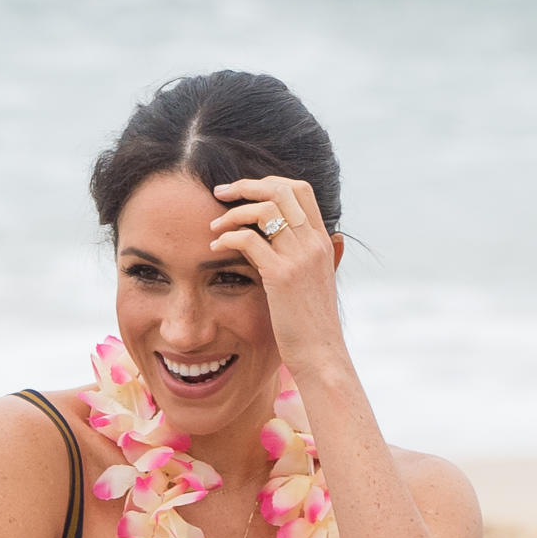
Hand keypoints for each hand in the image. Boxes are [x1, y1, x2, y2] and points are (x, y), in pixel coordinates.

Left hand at [209, 176, 348, 382]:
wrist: (321, 355)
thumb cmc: (312, 325)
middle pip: (281, 190)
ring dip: (233, 212)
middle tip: (220, 193)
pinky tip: (215, 248)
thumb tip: (298, 242)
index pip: (300, 190)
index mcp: (322, 242)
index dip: (269, 182)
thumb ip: (308, 258)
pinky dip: (227, 238)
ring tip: (214, 226)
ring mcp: (299, 258)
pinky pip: (249, 240)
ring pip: (264, 210)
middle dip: (246, 186)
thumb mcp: (316, 283)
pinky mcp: (281, 276)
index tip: (244, 192)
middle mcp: (314, 243)